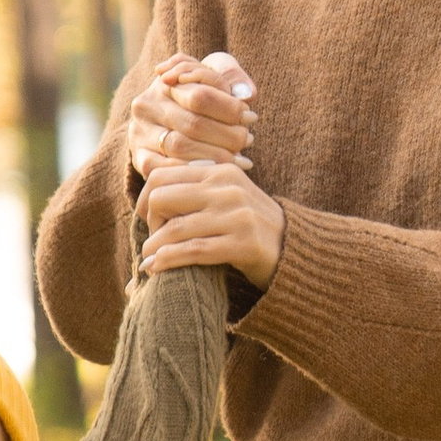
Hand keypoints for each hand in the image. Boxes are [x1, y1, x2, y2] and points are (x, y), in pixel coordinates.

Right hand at [128, 49, 256, 180]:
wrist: (166, 121)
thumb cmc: (198, 96)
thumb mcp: (213, 75)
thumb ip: (230, 74)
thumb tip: (246, 94)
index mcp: (165, 81)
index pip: (200, 95)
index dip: (230, 108)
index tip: (250, 117)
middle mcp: (146, 105)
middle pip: (192, 123)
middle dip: (227, 134)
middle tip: (248, 140)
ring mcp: (139, 133)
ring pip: (180, 147)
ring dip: (216, 155)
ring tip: (241, 157)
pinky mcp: (139, 158)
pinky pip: (166, 169)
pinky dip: (194, 171)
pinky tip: (217, 172)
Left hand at [139, 155, 286, 290]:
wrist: (294, 249)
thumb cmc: (249, 226)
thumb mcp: (224, 198)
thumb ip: (193, 193)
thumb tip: (145, 203)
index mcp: (219, 171)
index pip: (162, 176)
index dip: (146, 200)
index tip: (148, 221)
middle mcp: (228, 188)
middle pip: (163, 198)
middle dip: (150, 223)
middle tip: (153, 242)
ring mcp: (238, 215)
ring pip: (176, 228)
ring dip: (154, 248)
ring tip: (148, 260)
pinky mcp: (244, 244)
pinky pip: (194, 251)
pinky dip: (168, 261)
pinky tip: (156, 269)